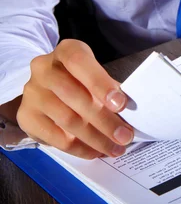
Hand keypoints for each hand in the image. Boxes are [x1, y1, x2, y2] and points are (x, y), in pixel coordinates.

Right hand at [16, 39, 132, 158]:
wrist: (49, 88)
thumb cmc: (83, 81)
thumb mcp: (97, 77)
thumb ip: (110, 90)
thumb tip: (131, 115)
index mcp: (66, 51)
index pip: (79, 62)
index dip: (100, 83)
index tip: (121, 105)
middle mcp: (43, 69)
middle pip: (74, 95)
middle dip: (105, 120)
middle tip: (125, 136)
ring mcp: (32, 93)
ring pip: (67, 120)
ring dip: (96, 138)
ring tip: (115, 148)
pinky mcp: (26, 116)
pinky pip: (56, 138)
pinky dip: (80, 148)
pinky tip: (96, 152)